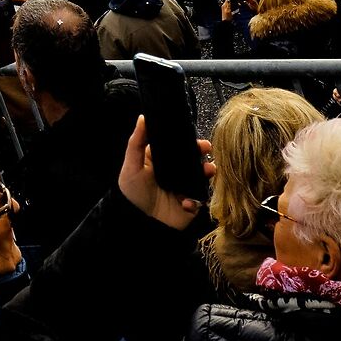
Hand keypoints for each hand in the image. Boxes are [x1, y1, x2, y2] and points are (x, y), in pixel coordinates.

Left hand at [117, 115, 211, 229]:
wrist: (139, 223)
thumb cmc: (132, 193)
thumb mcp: (132, 166)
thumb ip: (137, 142)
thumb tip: (143, 118)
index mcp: (162, 161)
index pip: (177, 147)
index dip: (187, 141)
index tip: (194, 136)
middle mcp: (175, 173)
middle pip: (192, 159)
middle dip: (201, 153)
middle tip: (206, 148)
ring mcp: (184, 188)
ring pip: (201, 176)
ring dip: (207, 172)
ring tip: (208, 170)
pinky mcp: (190, 204)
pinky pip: (200, 199)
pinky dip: (195, 200)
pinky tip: (184, 202)